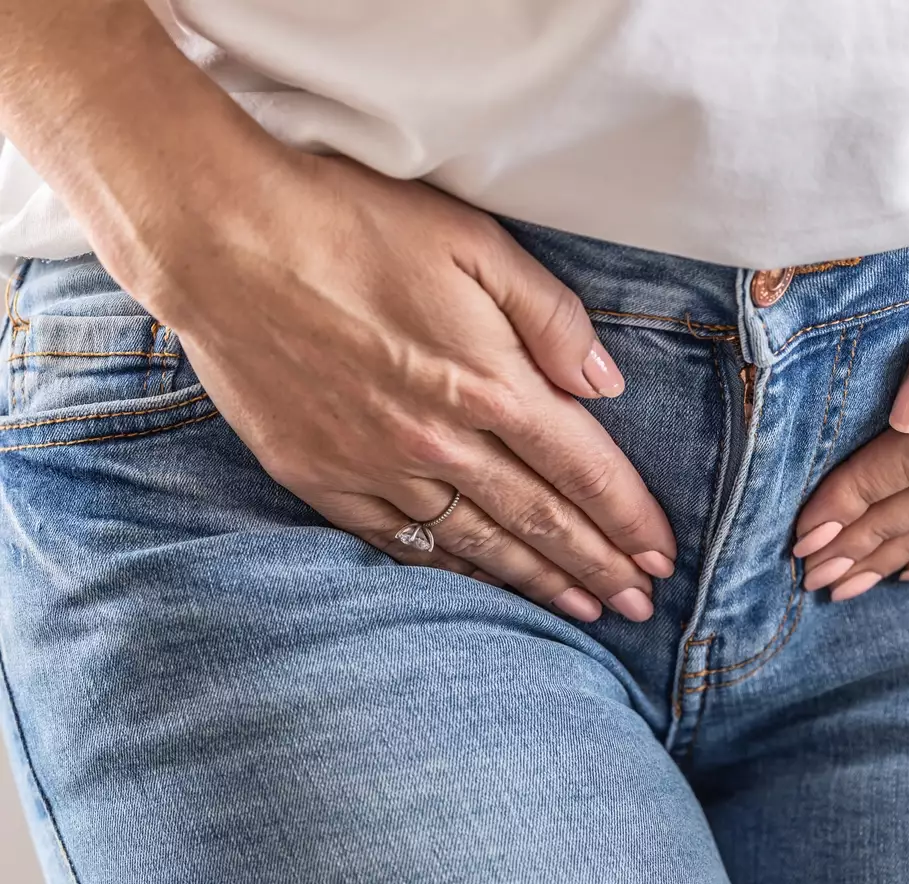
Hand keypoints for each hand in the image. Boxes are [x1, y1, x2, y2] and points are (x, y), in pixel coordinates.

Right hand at [110, 151, 675, 622]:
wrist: (221, 240)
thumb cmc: (352, 224)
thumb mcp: (474, 244)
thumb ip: (550, 318)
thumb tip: (605, 384)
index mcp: (488, 382)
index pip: (582, 468)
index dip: (629, 517)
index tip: (664, 555)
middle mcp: (440, 440)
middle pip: (541, 519)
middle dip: (600, 566)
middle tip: (643, 605)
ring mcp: (378, 466)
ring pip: (478, 543)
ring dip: (538, 581)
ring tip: (585, 611)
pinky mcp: (322, 477)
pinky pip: (402, 541)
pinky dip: (452, 568)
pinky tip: (484, 584)